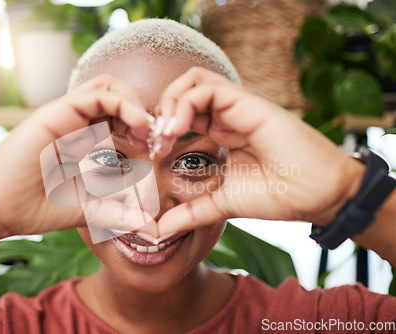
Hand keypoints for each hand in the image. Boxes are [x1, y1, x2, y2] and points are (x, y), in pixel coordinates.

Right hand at [0, 75, 153, 236]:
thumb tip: (152, 229)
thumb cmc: (37, 208)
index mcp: (85, 139)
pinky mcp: (56, 113)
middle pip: (119, 96)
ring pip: (109, 87)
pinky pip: (96, 94)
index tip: (157, 151)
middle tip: (158, 139)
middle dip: (145, 113)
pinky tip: (136, 126)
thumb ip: (121, 214)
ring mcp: (67, 116)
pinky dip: (122, 104)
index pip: (122, 117)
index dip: (145, 128)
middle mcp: (77, 123)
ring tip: (147, 131)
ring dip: (135, 104)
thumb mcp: (92, 211)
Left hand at [154, 67, 364, 234]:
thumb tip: (159, 229)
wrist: (318, 195)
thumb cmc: (278, 196)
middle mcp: (229, 113)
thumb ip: (191, 212)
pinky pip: (208, 87)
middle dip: (160, 111)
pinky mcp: (249, 103)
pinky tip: (176, 129)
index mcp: (222, 130)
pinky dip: (184, 103)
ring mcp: (239, 106)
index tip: (153, 151)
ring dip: (170, 102)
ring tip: (164, 134)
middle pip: (184, 89)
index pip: (183, 112)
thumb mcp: (222, 204)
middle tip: (154, 140)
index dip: (162, 126)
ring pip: (193, 80)